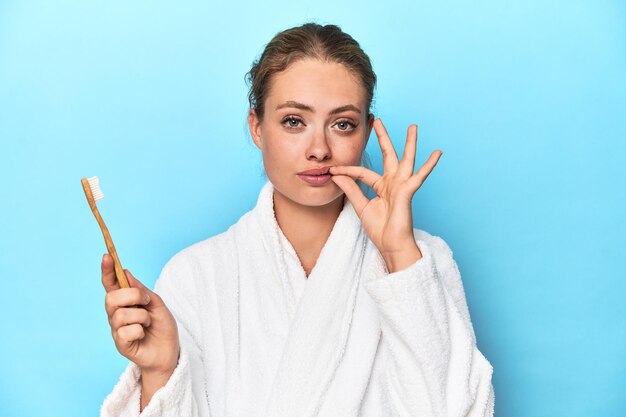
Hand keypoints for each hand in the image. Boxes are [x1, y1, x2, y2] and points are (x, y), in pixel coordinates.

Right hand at [101, 254, 179, 377]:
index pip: (110, 283)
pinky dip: (140, 331)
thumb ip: (141, 290)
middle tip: (147, 303)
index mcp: (124, 301)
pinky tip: (143, 335)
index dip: (107, 270)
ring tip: (148, 323)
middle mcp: (116, 314)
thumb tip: (126, 273)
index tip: (107, 255)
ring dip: (141, 317)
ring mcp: (116, 329)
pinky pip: (126, 332)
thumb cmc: (162, 326)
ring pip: (121, 315)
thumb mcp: (157, 303)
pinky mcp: (120, 344)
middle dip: (132, 296)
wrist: (169, 350)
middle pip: (111, 298)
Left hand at [329, 118, 442, 271]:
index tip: (331, 170)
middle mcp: (392, 182)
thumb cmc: (379, 230)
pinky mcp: (408, 192)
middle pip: (387, 155)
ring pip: (406, 159)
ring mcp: (401, 186)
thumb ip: (351, 189)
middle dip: (382, 137)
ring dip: (409, 143)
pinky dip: (428, 165)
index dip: (346, 170)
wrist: (391, 245)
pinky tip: (437, 153)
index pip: (361, 172)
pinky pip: (419, 176)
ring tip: (413, 127)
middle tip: (378, 120)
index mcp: (380, 186)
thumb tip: (337, 176)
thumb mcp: (361, 206)